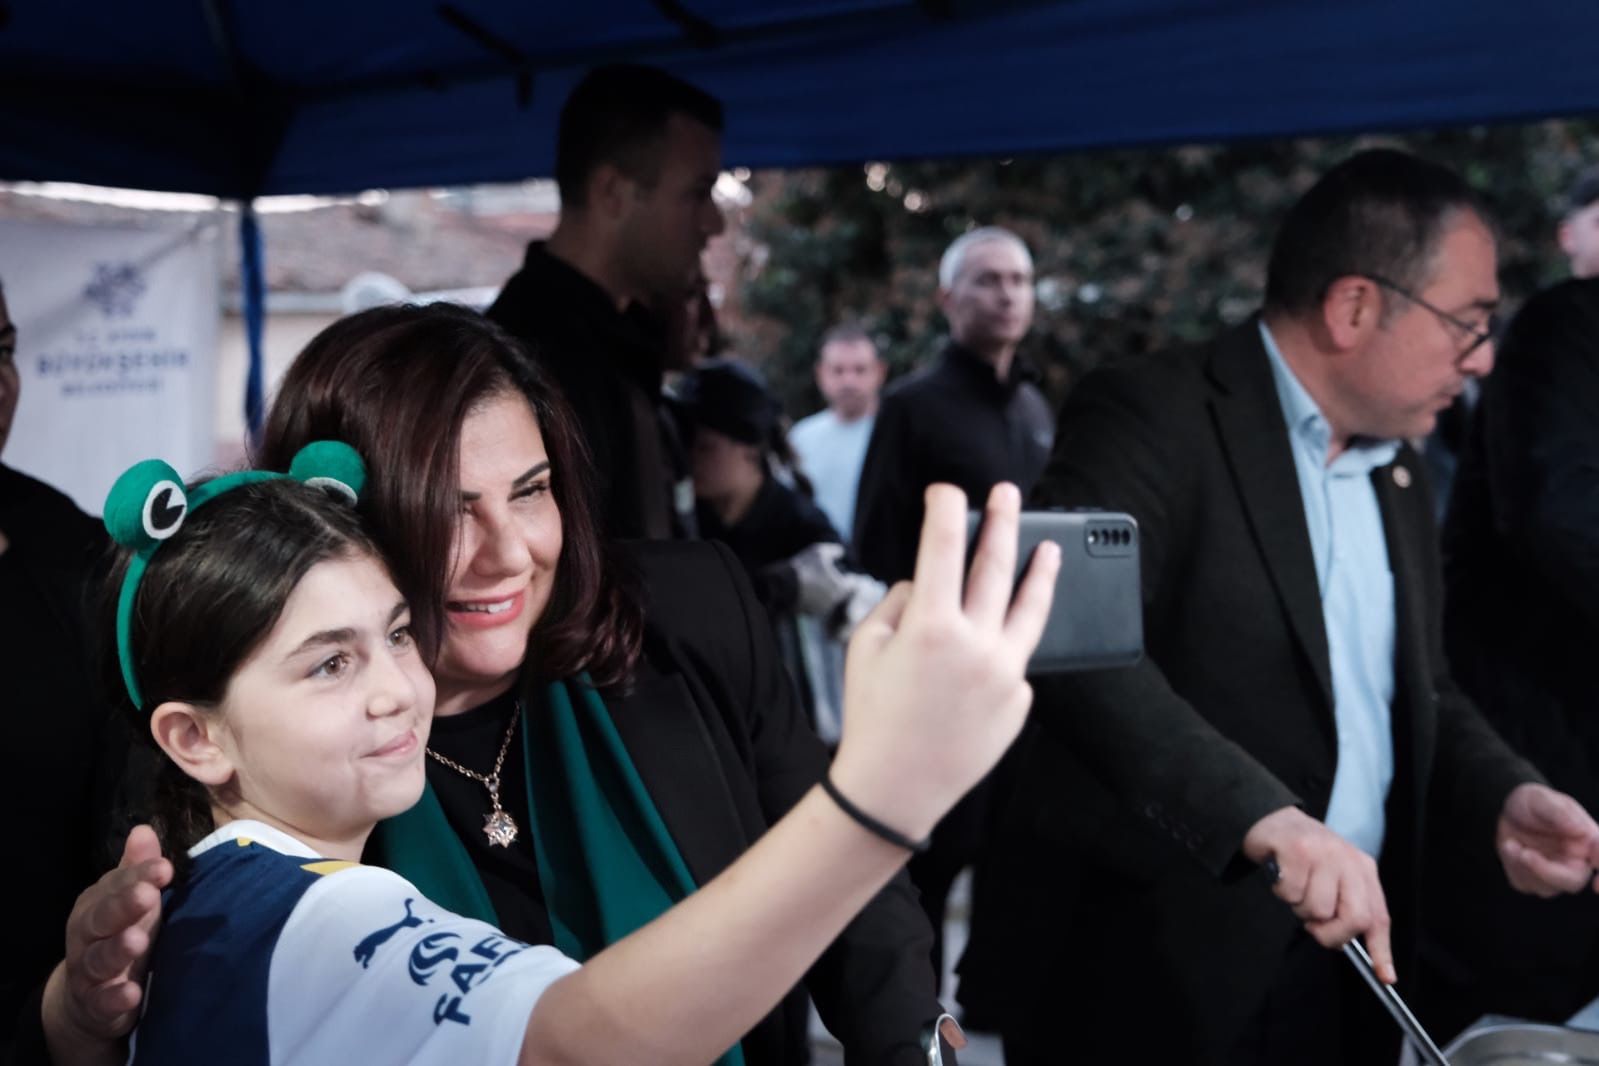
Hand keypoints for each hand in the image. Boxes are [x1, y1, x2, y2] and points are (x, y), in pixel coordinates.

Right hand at [43, 825, 170, 1058]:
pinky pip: (102, 1001)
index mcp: (98, 904)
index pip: (116, 886)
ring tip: (138, 941)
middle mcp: (88, 935)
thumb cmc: (119, 934)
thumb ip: (136, 869)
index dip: (138, 875)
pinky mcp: (96, 1004)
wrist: (88, 997)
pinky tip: (132, 993)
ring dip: (118, 949)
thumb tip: (144, 829)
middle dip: (123, 906)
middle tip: (147, 895)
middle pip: (101, 918)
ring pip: (99, 959)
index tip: (164, 867)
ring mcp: (89, 971)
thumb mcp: (129, 901)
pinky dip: (115, 997)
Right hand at [790, 542, 851, 616]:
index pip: (851, 583)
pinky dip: (812, 601)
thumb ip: (834, 551)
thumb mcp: (820, 552)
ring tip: (812, 584)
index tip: (838, 571)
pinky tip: (804, 592)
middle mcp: (834, 601)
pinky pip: (815, 606)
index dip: (846, 576)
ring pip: (827, 600)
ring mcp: (822, 609)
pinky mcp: (810, 614)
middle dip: (834, 586)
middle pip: (839, 592)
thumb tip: (842, 552)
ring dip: (823, 594)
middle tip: (823, 577)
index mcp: (841, 587)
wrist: (782, 585)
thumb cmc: (804, 567)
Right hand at [829, 482, 1057, 842]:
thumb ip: (899, 605)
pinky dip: (998, 650)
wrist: (896, 788)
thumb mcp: (866, 648)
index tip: (946, 492)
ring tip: (1049, 548)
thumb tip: (926, 585)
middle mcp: (977, 644)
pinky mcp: (1019, 700)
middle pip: (996, 566)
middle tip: (1007, 494)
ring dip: (1040, 572)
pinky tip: (983, 657)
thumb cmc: (872, 716)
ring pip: (1030, 609)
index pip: (943, 547)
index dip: (945, 510)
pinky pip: (1012, 660)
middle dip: (1001, 522)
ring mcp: (1005, 673)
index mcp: (932, 626)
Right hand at [1242, 806, 1395, 983]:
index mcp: (1362, 869)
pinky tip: (1282, 875)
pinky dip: (1281, 892)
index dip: (1382, 949)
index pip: (1379, 916)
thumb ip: (1344, 906)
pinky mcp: (1297, 849)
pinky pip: (1291, 893)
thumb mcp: (1333, 877)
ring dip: (1299, 908)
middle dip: (1331, 934)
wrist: (1272, 819)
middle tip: (1313, 926)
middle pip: (1355, 918)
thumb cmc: (1303, 856)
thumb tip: (1344, 945)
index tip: (1386, 975)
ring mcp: (1323, 853)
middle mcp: (1348, 860)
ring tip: (1295, 886)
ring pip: (1317, 909)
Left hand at [1497, 782, 1598, 896]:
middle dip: (1547, 871)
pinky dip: (1513, 865)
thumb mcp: (1540, 798)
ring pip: (1547, 887)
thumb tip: (1580, 829)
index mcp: (1589, 840)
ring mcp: (1557, 874)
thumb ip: (1559, 812)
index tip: (1596, 878)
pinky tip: (1510, 846)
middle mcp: (1577, 861)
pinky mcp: (1535, 880)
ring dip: (1523, 865)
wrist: (1508, 811)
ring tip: (1510, 842)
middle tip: (1524, 854)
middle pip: (1573, 880)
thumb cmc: (1532, 802)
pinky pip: (1526, 884)